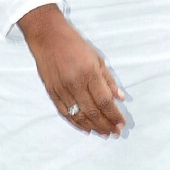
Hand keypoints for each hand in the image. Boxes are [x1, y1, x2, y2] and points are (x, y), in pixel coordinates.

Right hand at [18, 6, 125, 135]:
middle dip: (106, 125)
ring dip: (93, 127)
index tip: (121, 123)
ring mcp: (62, 90)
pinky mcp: (52, 92)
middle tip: (115, 133)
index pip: (104, 100)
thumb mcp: (97, 58)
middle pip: (93, 111)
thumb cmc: (75, 44)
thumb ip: (108, 80)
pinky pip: (65, 113)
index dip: (114, 115)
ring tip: (103, 133)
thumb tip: (120, 97)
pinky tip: (86, 129)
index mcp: (89, 73)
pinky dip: (76, 123)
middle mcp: (75, 83)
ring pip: (79, 115)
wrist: (48, 36)